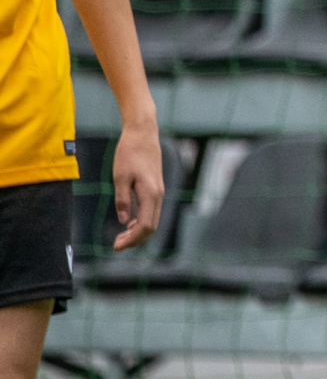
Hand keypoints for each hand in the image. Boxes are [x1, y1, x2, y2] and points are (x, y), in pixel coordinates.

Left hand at [111, 116, 164, 250]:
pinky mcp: (156, 187)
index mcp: (151, 194)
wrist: (143, 133)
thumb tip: (124, 220)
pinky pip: (151, 210)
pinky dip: (141, 221)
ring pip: (152, 219)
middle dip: (135, 239)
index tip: (116, 246)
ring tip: (120, 237)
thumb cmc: (129, 152)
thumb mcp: (120, 177)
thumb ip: (123, 200)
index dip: (131, 240)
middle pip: (151, 226)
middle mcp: (159, 194)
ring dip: (138, 231)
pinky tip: (128, 222)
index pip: (144, 226)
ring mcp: (159, 191)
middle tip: (116, 245)